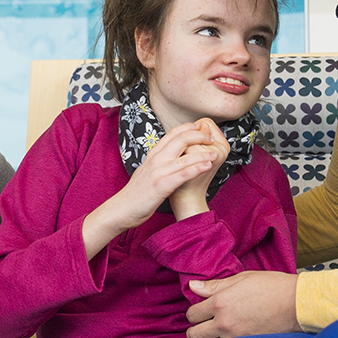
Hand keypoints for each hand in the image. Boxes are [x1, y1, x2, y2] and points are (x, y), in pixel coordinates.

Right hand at [82, 122, 220, 256]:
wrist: (121, 209)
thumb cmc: (136, 193)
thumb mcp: (147, 171)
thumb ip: (159, 161)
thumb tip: (173, 156)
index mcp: (153, 154)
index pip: (173, 133)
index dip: (189, 128)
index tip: (202, 128)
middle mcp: (155, 159)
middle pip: (180, 139)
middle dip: (199, 136)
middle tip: (211, 138)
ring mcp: (158, 172)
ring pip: (185, 156)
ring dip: (203, 153)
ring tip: (216, 153)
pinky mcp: (161, 186)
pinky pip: (183, 174)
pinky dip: (197, 168)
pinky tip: (208, 166)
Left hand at [185, 270, 302, 337]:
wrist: (297, 303)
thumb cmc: (273, 287)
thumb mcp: (242, 278)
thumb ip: (215, 285)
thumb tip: (193, 286)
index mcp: (220, 302)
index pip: (192, 314)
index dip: (195, 313)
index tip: (202, 313)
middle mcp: (224, 322)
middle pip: (194, 334)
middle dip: (196, 330)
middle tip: (204, 327)